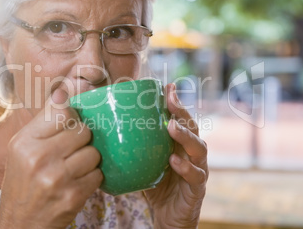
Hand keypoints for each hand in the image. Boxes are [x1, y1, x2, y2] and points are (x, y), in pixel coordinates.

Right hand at [0, 89, 102, 228]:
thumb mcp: (22, 148)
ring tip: (73, 169)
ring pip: (94, 153)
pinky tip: (77, 183)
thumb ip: (44, 121)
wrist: (22, 223)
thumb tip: (63, 92)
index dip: (72, 118)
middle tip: (70, 152)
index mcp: (25, 141)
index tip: (70, 126)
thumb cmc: (23, 182)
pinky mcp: (73, 196)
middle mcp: (39, 158)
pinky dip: (92, 178)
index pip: (64, 111)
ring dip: (89, 161)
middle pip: (84, 131)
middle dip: (82, 141)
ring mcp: (57, 178)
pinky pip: (98, 175)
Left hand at [145, 83, 207, 228]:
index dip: (176, 103)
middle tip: (170, 98)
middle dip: (182, 111)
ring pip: (198, 148)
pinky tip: (174, 161)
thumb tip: (104, 132)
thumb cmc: (156, 186)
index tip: (168, 86)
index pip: (180, 120)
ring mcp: (198, 168)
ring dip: (186, 136)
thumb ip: (135, 148)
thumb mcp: (144, 163)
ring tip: (172, 126)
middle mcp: (191, 152)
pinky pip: (195, 175)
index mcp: (179, 144)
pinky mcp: (198, 187)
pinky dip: (185, 167)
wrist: (168, 216)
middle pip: (192, 127)